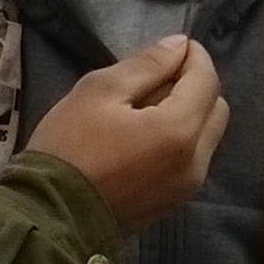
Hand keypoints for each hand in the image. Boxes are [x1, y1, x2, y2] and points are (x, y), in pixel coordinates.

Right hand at [27, 34, 229, 232]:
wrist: (47, 218)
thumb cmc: (70, 147)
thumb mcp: (99, 91)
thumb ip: (146, 65)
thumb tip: (180, 45)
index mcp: (181, 130)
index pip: (207, 80)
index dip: (193, 56)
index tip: (172, 48)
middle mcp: (196, 161)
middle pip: (216, 108)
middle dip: (195, 86)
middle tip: (155, 80)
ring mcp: (187, 187)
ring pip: (206, 136)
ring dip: (188, 114)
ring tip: (143, 110)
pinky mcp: (173, 203)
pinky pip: (191, 160)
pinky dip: (180, 141)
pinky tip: (142, 139)